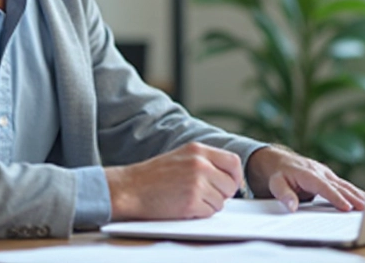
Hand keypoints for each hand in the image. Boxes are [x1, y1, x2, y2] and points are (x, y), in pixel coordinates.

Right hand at [105, 142, 242, 220]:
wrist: (130, 188)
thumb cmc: (153, 176)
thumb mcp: (181, 157)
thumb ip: (204, 162)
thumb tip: (229, 177)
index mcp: (198, 150)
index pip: (234, 162)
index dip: (234, 177)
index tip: (228, 185)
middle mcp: (200, 164)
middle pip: (231, 185)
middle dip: (222, 194)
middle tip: (205, 196)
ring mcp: (196, 183)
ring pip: (221, 202)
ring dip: (209, 205)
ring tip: (188, 199)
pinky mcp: (191, 202)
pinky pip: (209, 213)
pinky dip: (199, 214)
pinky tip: (184, 207)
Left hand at [245, 145, 364, 211]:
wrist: (279, 161)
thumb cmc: (278, 174)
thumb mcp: (276, 184)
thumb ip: (284, 194)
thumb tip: (292, 206)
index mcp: (308, 174)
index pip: (324, 187)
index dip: (336, 197)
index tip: (346, 207)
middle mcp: (320, 172)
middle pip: (339, 186)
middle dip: (353, 197)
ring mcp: (327, 174)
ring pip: (345, 185)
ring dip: (358, 195)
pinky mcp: (331, 177)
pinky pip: (345, 185)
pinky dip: (357, 192)